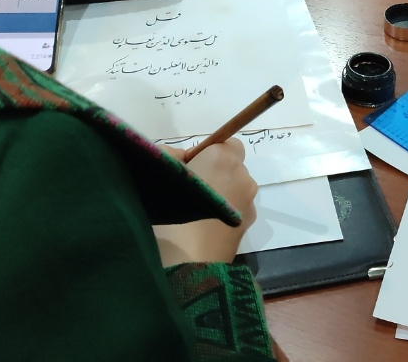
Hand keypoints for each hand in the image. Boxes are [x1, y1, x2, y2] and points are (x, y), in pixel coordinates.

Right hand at [153, 139, 258, 263]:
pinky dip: (222, 213)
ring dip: (220, 195)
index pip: (226, 143)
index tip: (186, 167)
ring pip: (235, 190)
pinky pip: (234, 210)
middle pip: (232, 167)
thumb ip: (171, 156)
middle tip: (187, 190)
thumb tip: (184, 161)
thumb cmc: (167, 211)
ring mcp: (249, 204)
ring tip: (193, 214)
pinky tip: (201, 229)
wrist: (184, 264)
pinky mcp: (247, 228)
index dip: (208, 152)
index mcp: (224, 158)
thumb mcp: (159, 171)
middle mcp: (244, 177)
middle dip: (214, 172)